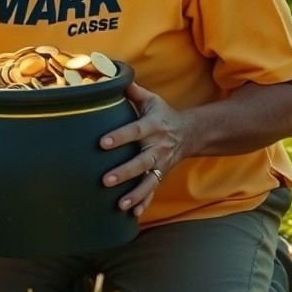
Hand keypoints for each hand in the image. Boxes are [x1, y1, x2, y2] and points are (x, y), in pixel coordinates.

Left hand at [100, 82, 186, 219]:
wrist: (190, 134)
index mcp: (153, 127)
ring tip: (120, 204)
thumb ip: (132, 91)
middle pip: (141, 162)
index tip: (102, 142)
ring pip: (148, 182)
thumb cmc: (163, 115)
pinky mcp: (161, 176)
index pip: (135, 131)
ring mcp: (161, 164)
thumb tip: (109, 75)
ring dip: (135, 194)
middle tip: (105, 180)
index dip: (119, 137)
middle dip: (124, 172)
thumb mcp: (152, 100)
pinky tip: (132, 216)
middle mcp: (158, 148)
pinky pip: (153, 192)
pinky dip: (144, 204)